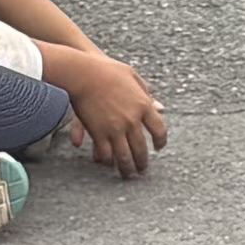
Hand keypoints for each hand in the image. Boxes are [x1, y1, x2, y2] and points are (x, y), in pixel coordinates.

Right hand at [61, 49, 168, 177]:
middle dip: (142, 162)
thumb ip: (146, 93)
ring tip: (128, 175)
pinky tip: (108, 163)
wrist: (84, 73)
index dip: (160, 142)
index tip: (158, 147)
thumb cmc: (107, 70)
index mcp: (144, 105)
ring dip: (127, 168)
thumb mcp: (133, 77)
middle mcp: (132, 120)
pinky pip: (106, 153)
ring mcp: (116, 128)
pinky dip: (108, 160)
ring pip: (125, 156)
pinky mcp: (99, 133)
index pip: (159, 130)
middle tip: (142, 170)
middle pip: (142, 148)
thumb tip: (160, 107)